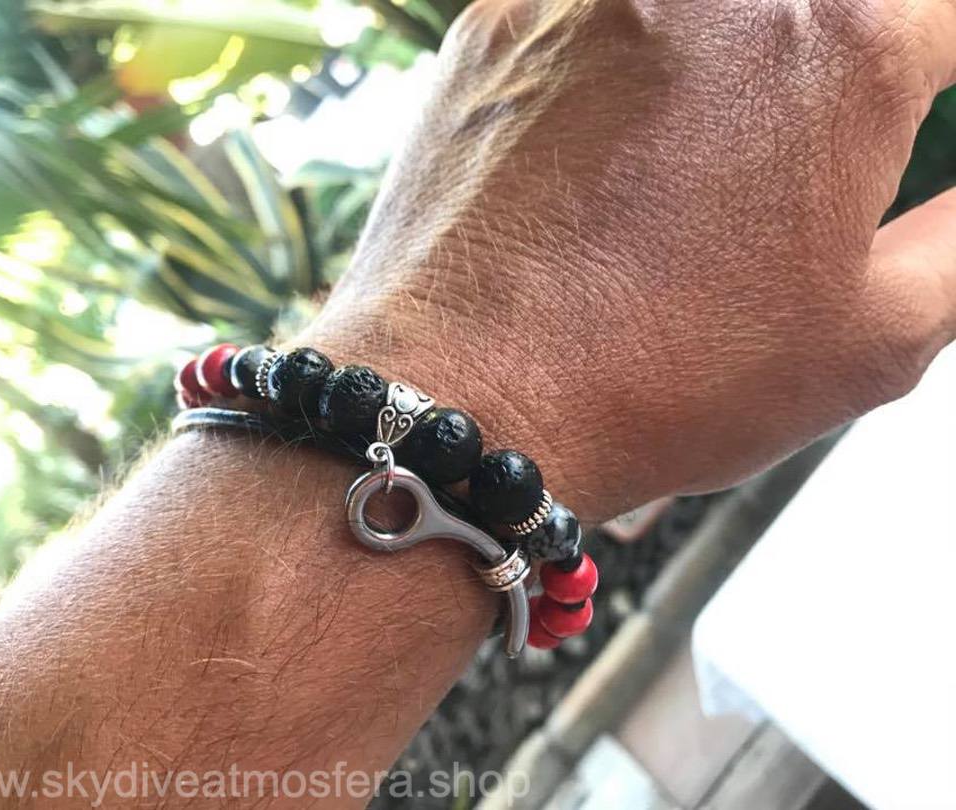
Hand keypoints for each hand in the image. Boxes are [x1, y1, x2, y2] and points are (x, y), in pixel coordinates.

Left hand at [307, 0, 955, 519]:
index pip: (946, 19)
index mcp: (843, 42)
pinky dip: (626, 52)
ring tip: (696, 163)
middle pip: (822, 1)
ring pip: (705, 4)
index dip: (943, 63)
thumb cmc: (665, 383)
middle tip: (789, 154)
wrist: (467, 402)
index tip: (917, 103)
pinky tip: (613, 137)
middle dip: (837, 55)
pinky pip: (595, 4)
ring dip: (731, 57)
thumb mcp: (872, 335)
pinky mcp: (501, 20)